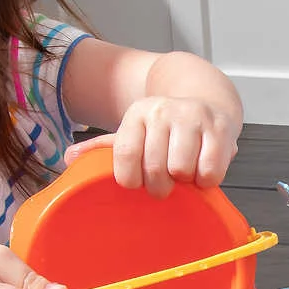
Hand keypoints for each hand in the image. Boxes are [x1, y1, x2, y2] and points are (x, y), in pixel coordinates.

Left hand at [66, 96, 238, 198]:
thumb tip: (68, 157)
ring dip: (184, 182)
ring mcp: (192, 117)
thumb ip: (104, 148)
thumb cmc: (166, 128)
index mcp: (136, 114)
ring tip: (184, 174)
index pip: (124, 155)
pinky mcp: (219, 128)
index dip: (130, 179)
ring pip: (182, 170)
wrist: (208, 101)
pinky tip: (203, 172)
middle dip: (159, 187)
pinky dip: (206, 180)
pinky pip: (210, 170)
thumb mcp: (134, 132)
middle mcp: (163, 111)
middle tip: (164, 185)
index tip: (136, 184)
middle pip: (155, 168)